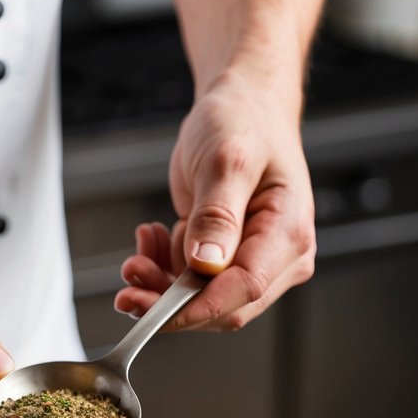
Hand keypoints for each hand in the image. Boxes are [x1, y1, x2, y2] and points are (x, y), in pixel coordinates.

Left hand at [114, 70, 315, 332]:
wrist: (243, 106)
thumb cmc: (244, 122)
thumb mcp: (227, 160)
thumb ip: (217, 215)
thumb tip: (206, 264)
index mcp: (288, 234)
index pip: (245, 289)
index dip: (197, 307)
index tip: (152, 311)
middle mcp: (278, 257)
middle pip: (223, 306)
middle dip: (170, 302)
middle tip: (129, 281)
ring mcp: (253, 260)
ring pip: (202, 299)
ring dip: (161, 285)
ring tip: (136, 256)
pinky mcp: (228, 259)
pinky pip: (191, 283)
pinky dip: (164, 269)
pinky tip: (155, 240)